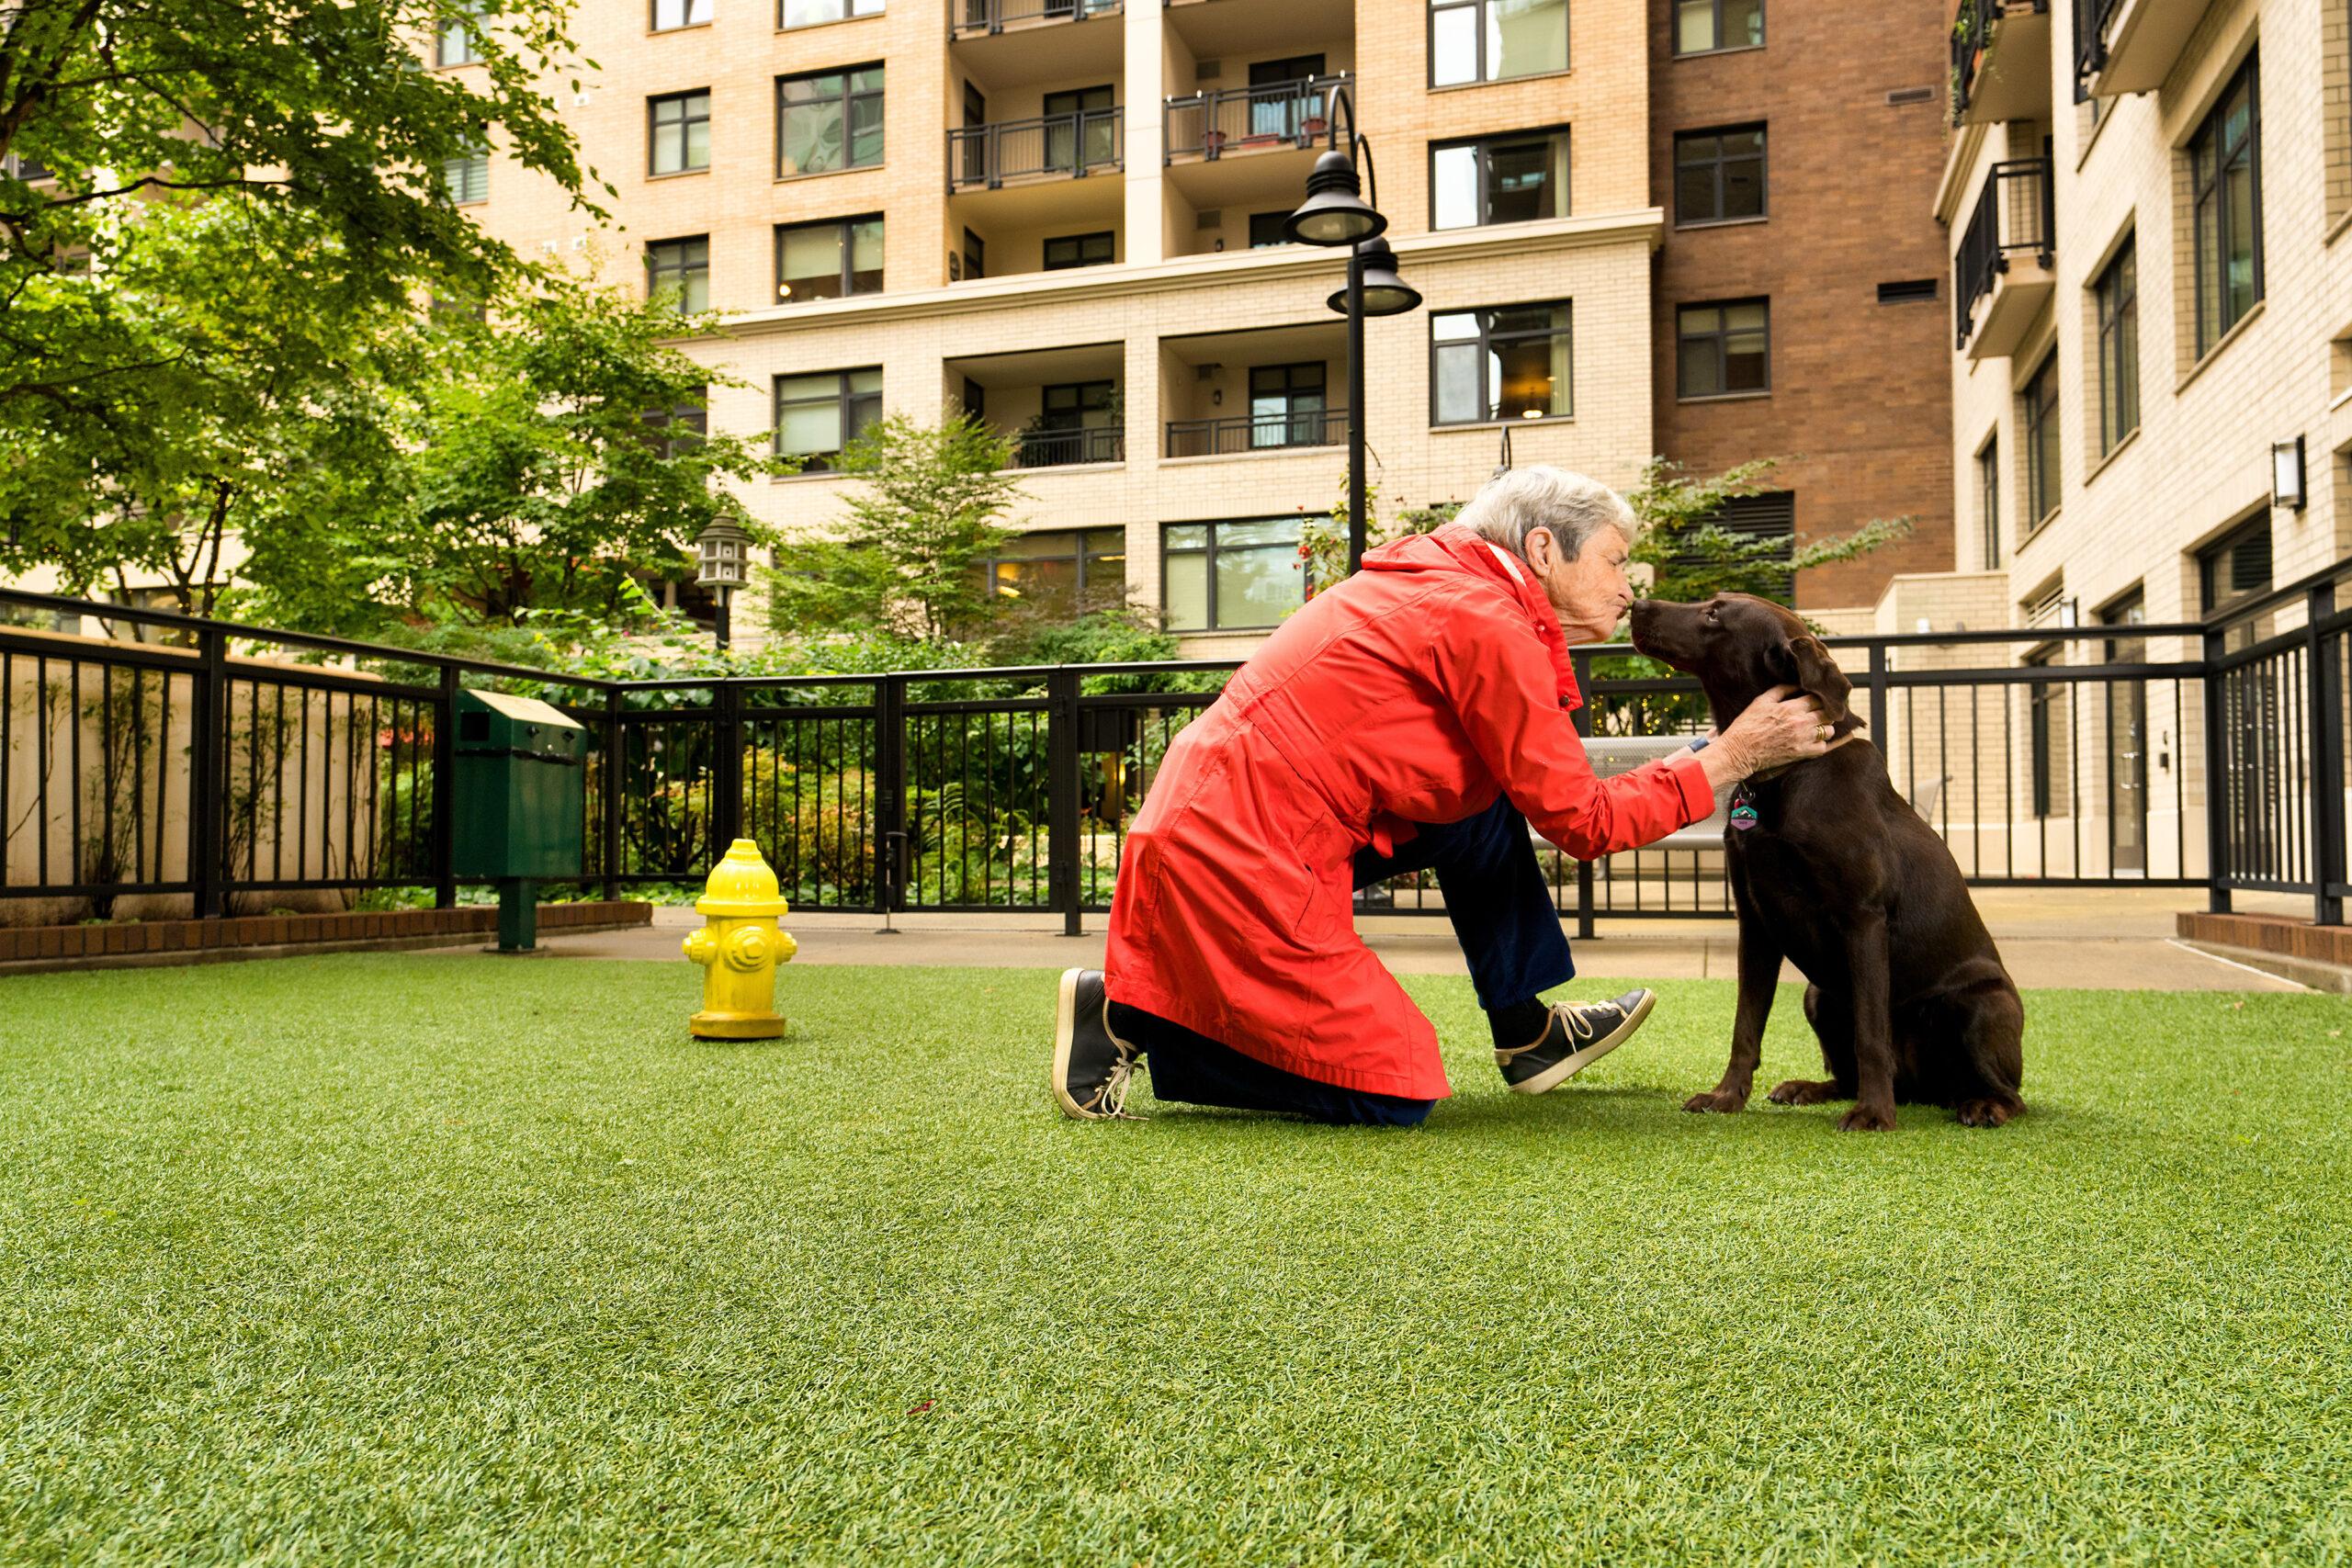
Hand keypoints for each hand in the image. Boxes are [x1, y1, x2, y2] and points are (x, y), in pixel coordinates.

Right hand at [1701, 686, 1830, 787]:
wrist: (1740, 751)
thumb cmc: (1747, 725)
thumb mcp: (1761, 701)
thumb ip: (1780, 690)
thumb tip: (1796, 685)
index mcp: (1791, 708)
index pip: (1817, 699)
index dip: (1819, 699)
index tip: (1815, 701)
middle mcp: (1801, 723)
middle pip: (1827, 714)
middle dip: (1825, 713)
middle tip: (1818, 714)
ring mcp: (1803, 739)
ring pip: (1829, 731)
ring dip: (1825, 728)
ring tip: (1816, 728)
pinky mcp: (1801, 753)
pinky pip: (1822, 748)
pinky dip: (1820, 744)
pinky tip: (1812, 742)